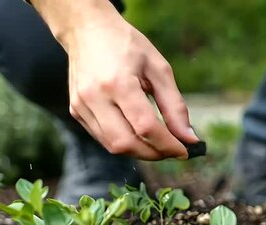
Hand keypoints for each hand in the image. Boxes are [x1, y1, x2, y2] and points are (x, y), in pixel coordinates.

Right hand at [33, 0, 198, 159]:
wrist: (87, 30)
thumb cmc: (127, 46)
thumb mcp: (159, 69)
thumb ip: (175, 106)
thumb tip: (189, 138)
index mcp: (118, 82)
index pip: (146, 127)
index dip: (168, 145)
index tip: (185, 151)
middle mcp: (94, 97)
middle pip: (127, 143)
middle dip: (155, 153)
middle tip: (173, 150)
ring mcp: (81, 106)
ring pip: (113, 146)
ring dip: (140, 152)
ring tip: (159, 144)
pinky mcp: (76, 111)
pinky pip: (103, 139)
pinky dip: (125, 143)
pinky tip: (139, 135)